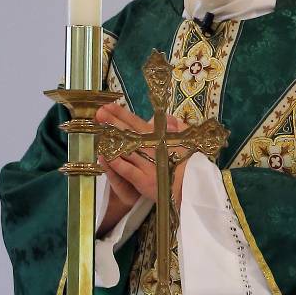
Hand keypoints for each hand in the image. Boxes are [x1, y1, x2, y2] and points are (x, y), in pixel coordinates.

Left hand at [96, 102, 189, 234]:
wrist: (196, 188)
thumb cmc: (193, 165)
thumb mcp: (190, 142)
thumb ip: (179, 128)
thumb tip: (168, 118)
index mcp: (162, 139)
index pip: (139, 124)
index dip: (123, 115)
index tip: (109, 106)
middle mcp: (152, 149)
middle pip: (129, 134)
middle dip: (113, 122)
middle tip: (99, 113)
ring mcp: (146, 164)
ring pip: (125, 149)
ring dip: (111, 140)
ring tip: (99, 130)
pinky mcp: (143, 180)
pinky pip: (126, 169)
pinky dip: (114, 162)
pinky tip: (104, 155)